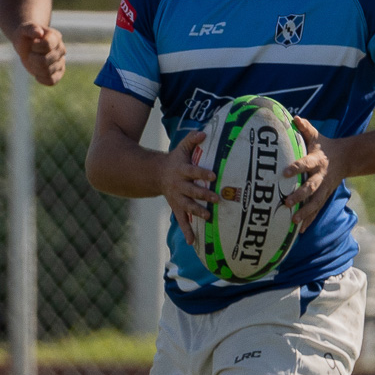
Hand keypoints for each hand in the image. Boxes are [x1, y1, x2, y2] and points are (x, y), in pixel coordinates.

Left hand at [16, 22, 65, 86]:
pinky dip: (42, 79)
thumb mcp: (24, 29)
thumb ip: (31, 28)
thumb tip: (39, 33)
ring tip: (34, 62)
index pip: (47, 45)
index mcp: (55, 36)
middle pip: (45, 61)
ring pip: (47, 72)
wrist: (27, 44)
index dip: (36, 47)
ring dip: (35, 68)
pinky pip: (52, 81)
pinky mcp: (58, 73)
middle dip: (32, 59)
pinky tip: (37, 74)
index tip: (33, 44)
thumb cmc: (25, 35)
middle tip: (31, 54)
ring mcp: (61, 62)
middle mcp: (61, 49)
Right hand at [160, 128, 215, 244]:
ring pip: (187, 206)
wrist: (157, 175)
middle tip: (217, 198)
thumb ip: (192, 139)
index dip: (203, 173)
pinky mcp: (176, 208)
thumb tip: (204, 132)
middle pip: (192, 191)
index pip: (193, 172)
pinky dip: (186, 231)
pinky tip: (192, 242)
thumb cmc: (176, 160)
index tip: (214, 175)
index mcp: (181, 170)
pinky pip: (181, 220)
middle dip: (204, 195)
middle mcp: (179, 185)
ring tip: (208, 216)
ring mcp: (177, 198)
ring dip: (197, 212)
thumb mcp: (182, 148)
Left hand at [283, 117, 350, 231]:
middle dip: (299, 195)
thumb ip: (305, 128)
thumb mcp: (316, 135)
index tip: (284, 172)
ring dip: (304, 213)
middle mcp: (321, 176)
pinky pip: (316, 210)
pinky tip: (299, 231)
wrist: (346, 158)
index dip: (296, 168)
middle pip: (310, 187)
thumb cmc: (324, 146)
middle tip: (286, 202)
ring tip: (293, 221)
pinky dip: (308, 220)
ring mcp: (324, 188)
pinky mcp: (324, 196)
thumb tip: (294, 117)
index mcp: (317, 160)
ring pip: (314, 203)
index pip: (305, 164)